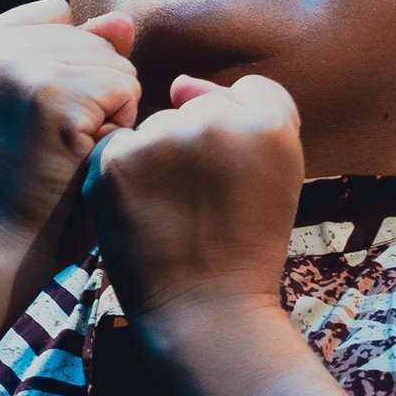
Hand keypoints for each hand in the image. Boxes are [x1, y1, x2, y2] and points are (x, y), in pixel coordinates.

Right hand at [0, 0, 139, 257]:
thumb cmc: (24, 183)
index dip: (69, 69)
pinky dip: (118, 127)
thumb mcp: (37, 107)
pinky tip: (81, 157)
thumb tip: (123, 22)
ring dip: (108, 110)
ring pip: (113, 60)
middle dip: (92, 91)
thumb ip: (75, 54)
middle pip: (90, 37)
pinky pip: (125, 88)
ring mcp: (16, 67)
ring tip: (65, 150)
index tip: (34, 121)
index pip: (58, 17)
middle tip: (50, 144)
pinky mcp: (51, 94)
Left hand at [91, 72, 305, 343]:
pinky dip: (123, 177)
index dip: (242, 140)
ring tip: (173, 215)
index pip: (250, 95)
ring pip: (156, 127)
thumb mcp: (279, 176)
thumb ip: (251, 115)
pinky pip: (118, 148)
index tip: (240, 183)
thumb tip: (179, 84)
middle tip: (205, 207)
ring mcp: (163, 137)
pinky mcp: (117, 159)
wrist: (206, 312)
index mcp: (270, 124)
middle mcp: (217, 120)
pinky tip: (141, 214)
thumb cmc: (246, 247)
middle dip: (196, 149)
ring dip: (157, 161)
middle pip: (198, 108)